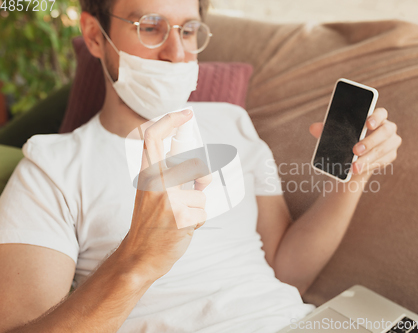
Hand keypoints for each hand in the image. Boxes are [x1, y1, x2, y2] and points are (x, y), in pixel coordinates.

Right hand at [118, 109, 211, 282]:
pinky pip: (203, 212)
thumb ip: (169, 177)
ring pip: (201, 194)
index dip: (169, 121)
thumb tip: (201, 170)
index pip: (152, 138)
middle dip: (205, 176)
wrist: (139, 256)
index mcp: (146, 175)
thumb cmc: (150, 223)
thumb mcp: (151, 193)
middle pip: (195, 164)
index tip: (185, 113)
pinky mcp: (180, 217)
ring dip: (198, 207)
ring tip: (181, 217)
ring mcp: (166, 199)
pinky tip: (183, 229)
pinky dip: (198, 222)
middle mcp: (154, 183)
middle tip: (202, 186)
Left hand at [309, 107, 401, 178]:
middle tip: (355, 150)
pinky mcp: (390, 156)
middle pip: (384, 132)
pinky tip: (359, 169)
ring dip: (368, 158)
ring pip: (383, 149)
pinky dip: (370, 165)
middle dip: (370, 142)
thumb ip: (327, 129)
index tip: (367, 124)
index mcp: (376, 117)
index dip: (376, 117)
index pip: (381, 113)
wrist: (351, 159)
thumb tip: (313, 128)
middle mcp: (387, 128)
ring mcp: (391, 142)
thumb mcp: (336, 134)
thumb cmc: (345, 139)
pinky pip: (383, 161)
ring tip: (354, 166)